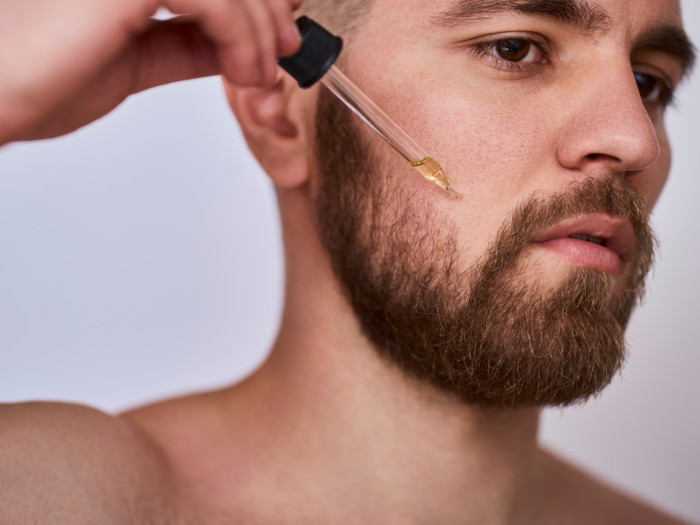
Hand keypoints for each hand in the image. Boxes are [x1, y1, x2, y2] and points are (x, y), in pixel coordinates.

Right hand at [0, 0, 301, 143]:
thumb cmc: (46, 79)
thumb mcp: (137, 59)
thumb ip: (185, 45)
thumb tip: (234, 48)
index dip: (254, 1)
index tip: (283, 30)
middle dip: (268, 12)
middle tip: (287, 54)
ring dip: (260, 32)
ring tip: (260, 77)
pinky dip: (242, 39)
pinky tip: (244, 72)